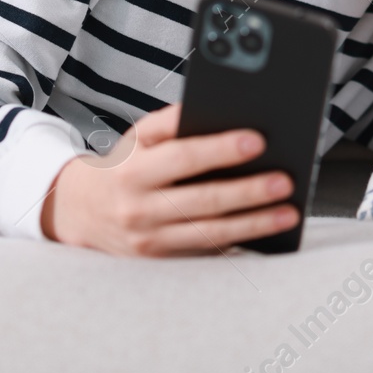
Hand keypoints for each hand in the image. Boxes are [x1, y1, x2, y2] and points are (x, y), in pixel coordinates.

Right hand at [39, 102, 298, 255]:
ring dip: (254, 223)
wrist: (83, 211)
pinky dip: (239, 242)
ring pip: (209, 232)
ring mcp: (149, 239)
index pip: (182, 157)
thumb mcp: (139, 136)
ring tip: (288, 212)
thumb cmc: (125, 164)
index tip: (258, 140)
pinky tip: (266, 232)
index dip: (220, 149)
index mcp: (134, 169)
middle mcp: (139, 207)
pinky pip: (206, 251)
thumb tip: (220, 111)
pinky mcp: (161, 260)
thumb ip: (173, 122)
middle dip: (248, 191)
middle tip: (285, 180)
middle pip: (202, 199)